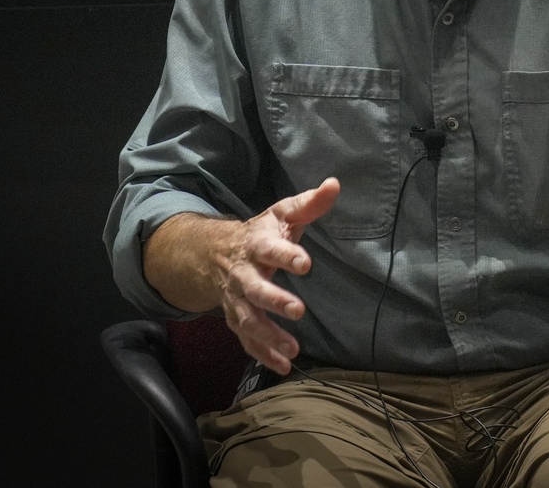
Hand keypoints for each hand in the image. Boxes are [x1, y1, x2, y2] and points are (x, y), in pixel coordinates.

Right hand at [145, 177, 340, 373]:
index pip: (271, 249)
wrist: (213, 254)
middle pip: (255, 290)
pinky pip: (246, 339)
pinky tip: (284, 365)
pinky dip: (263, 353)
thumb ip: (309, 203)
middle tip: (297, 310)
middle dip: (274, 300)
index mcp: (257, 245)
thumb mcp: (282, 214)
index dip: (287, 256)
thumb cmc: (260, 233)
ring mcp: (237, 299)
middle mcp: (243, 274)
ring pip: (247, 320)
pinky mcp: (236, 318)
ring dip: (268, 335)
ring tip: (293, 349)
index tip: (305, 263)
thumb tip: (334, 184)